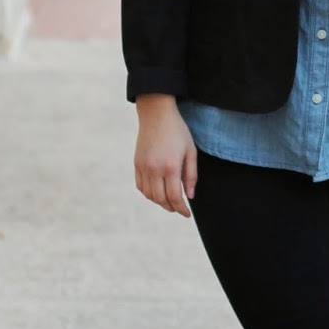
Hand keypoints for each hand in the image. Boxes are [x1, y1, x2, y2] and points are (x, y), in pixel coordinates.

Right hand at [134, 94, 196, 217]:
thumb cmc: (178, 131)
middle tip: (179, 209)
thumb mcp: (190, 151)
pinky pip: (140, 186)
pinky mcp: (137, 163)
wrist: (156, 114)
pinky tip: (157, 192)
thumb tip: (190, 196)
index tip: (187, 214)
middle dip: (171, 207)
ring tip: (169, 201)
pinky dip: (148, 193)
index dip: (181, 209)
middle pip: (160, 199)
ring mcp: (143, 167)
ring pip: (149, 194)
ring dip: (159, 202)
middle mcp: (154, 169)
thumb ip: (191, 175)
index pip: (174, 196)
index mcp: (170, 166)